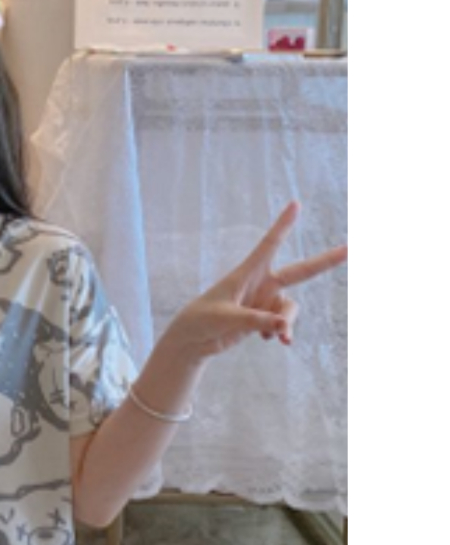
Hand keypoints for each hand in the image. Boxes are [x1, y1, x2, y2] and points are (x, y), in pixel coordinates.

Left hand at [163, 201, 347, 362]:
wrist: (193, 340)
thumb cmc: (202, 320)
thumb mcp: (227, 318)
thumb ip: (255, 321)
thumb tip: (283, 328)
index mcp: (247, 273)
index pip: (269, 245)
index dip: (283, 225)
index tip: (295, 204)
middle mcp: (261, 284)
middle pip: (300, 271)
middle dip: (325, 261)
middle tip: (351, 249)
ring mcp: (264, 302)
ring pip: (290, 309)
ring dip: (288, 323)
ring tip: (282, 338)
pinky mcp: (263, 319)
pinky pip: (283, 325)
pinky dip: (280, 333)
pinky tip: (269, 339)